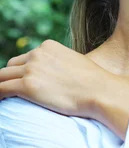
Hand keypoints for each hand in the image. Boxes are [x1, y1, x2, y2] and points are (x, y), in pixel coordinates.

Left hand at [0, 39, 118, 118]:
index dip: (23, 71)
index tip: (24, 81)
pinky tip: (1, 101)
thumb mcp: (76, 63)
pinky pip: (1, 89)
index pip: (27, 57)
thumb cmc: (94, 83)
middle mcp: (37, 54)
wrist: (100, 91)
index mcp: (48, 47)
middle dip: (11, 77)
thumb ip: (61, 65)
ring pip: (2, 76)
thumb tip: (58, 77)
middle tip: (12, 90)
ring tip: (4, 96)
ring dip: (2, 85)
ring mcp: (31, 69)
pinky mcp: (27, 86)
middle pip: (11, 65)